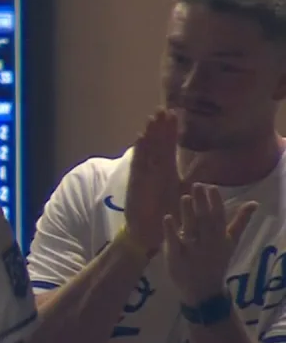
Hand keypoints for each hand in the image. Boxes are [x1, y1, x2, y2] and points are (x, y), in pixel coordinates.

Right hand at [124, 110, 180, 250]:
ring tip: (152, 118)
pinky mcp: (136, 183)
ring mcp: (144, 175)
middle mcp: (155, 171)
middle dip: (160, 127)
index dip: (172, 131)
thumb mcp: (184, 197)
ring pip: (148, 150)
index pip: (170, 146)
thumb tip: (208, 175)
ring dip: (150, 134)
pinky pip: (138, 164)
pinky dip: (139, 151)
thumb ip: (193, 184)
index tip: (176, 114)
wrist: (150, 234)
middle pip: (158, 144)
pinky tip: (140, 138)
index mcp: (167, 172)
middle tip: (163, 108)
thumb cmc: (166, 215)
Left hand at [162, 183, 256, 305]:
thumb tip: (254, 202)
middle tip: (196, 185)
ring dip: (187, 213)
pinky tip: (167, 218)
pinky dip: (171, 231)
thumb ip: (240, 221)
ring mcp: (192, 251)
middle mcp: (207, 242)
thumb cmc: (216, 261)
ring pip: (190, 230)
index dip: (215, 202)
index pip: (219, 216)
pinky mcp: (176, 258)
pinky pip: (174, 243)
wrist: (204, 290)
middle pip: (204, 221)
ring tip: (184, 197)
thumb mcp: (230, 242)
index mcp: (220, 237)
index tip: (211, 187)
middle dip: (201, 203)